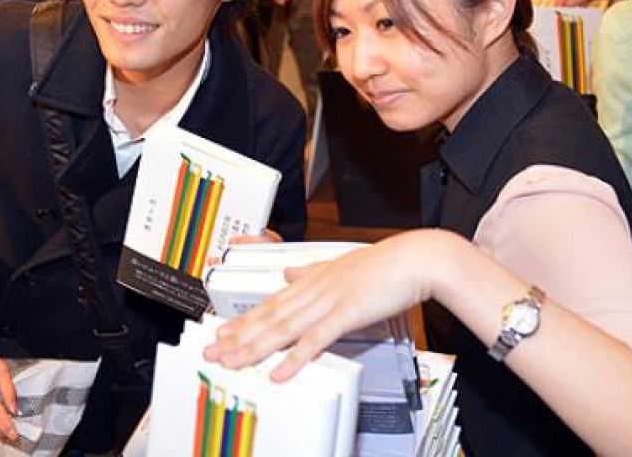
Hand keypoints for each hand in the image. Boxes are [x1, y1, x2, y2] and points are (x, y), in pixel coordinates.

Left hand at [205, 231, 449, 380]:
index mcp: (314, 278)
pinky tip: (280, 372)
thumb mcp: (343, 263)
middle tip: (214, 352)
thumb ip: (313, 270)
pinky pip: (316, 340)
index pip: (272, 302)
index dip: (245, 320)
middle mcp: (315, 289)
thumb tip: (289, 271)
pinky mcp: (347, 313)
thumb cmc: (387, 264)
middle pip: (270, 316)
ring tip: (233, 362)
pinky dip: (295, 358)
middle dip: (239, 336)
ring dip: (256, 347)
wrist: (417, 259)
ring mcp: (329, 300)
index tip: (223, 332)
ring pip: (284, 328)